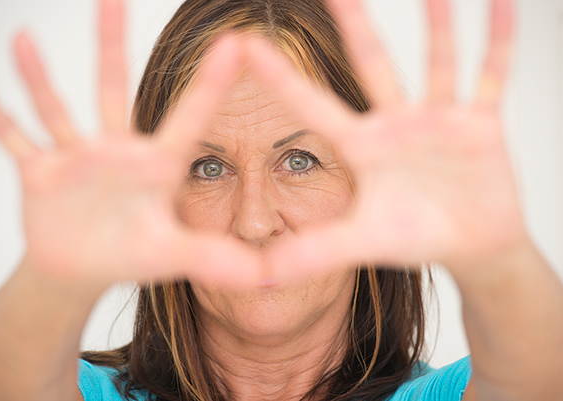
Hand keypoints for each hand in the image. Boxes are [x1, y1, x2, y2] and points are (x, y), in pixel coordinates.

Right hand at [0, 0, 260, 287]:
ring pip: (56, 105)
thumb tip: (269, 276)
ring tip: (22, 37)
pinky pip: (12, 135)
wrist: (82, 270)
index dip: (210, 83)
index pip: (188, 117)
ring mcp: (76, 157)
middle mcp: (116, 150)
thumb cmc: (132, 256)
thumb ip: (218, 259)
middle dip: (111, 43)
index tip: (235, 42)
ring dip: (38, 75)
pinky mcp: (40, 171)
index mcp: (156, 165)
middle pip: (112, 87)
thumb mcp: (176, 256)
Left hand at [244, 0, 526, 280]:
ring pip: (435, 61)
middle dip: (354, 23)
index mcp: (362, 146)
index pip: (312, 105)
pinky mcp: (479, 123)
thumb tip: (259, 274)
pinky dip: (496, 42)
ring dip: (436, 24)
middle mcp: (395, 124)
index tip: (245, 43)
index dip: (279, 76)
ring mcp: (437, 119)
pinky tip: (497, 7)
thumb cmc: (414, 240)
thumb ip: (312, 254)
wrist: (470, 246)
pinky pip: (490, 75)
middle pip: (371, 63)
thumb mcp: (361, 242)